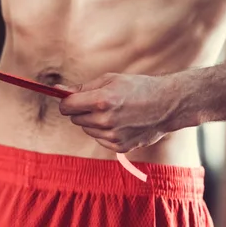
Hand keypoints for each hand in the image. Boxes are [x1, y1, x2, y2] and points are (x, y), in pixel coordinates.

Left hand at [58, 73, 181, 152]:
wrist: (167, 104)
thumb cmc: (138, 87)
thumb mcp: (110, 79)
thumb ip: (82, 88)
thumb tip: (59, 91)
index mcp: (101, 100)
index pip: (67, 106)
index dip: (66, 101)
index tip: (70, 99)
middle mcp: (105, 120)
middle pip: (75, 119)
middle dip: (81, 110)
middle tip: (97, 101)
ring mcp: (112, 136)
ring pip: (87, 129)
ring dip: (92, 120)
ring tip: (112, 111)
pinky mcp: (119, 147)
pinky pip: (99, 139)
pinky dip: (104, 131)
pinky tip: (119, 122)